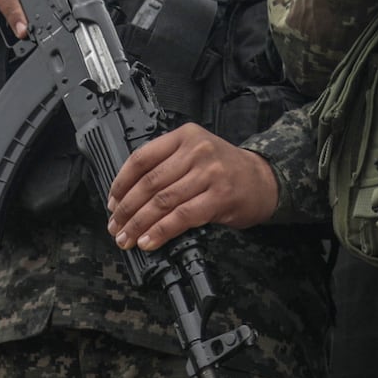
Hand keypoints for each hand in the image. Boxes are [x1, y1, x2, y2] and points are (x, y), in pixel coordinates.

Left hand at [107, 123, 280, 247]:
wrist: (264, 181)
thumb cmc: (226, 171)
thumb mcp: (196, 154)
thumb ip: (167, 166)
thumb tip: (128, 198)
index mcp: (184, 136)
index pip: (142, 158)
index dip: (121, 183)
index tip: (112, 202)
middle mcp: (196, 150)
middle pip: (149, 183)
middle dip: (126, 210)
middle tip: (115, 228)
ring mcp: (209, 173)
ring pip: (162, 202)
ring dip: (138, 225)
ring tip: (127, 239)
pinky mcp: (218, 197)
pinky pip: (180, 217)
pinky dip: (160, 232)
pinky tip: (148, 241)